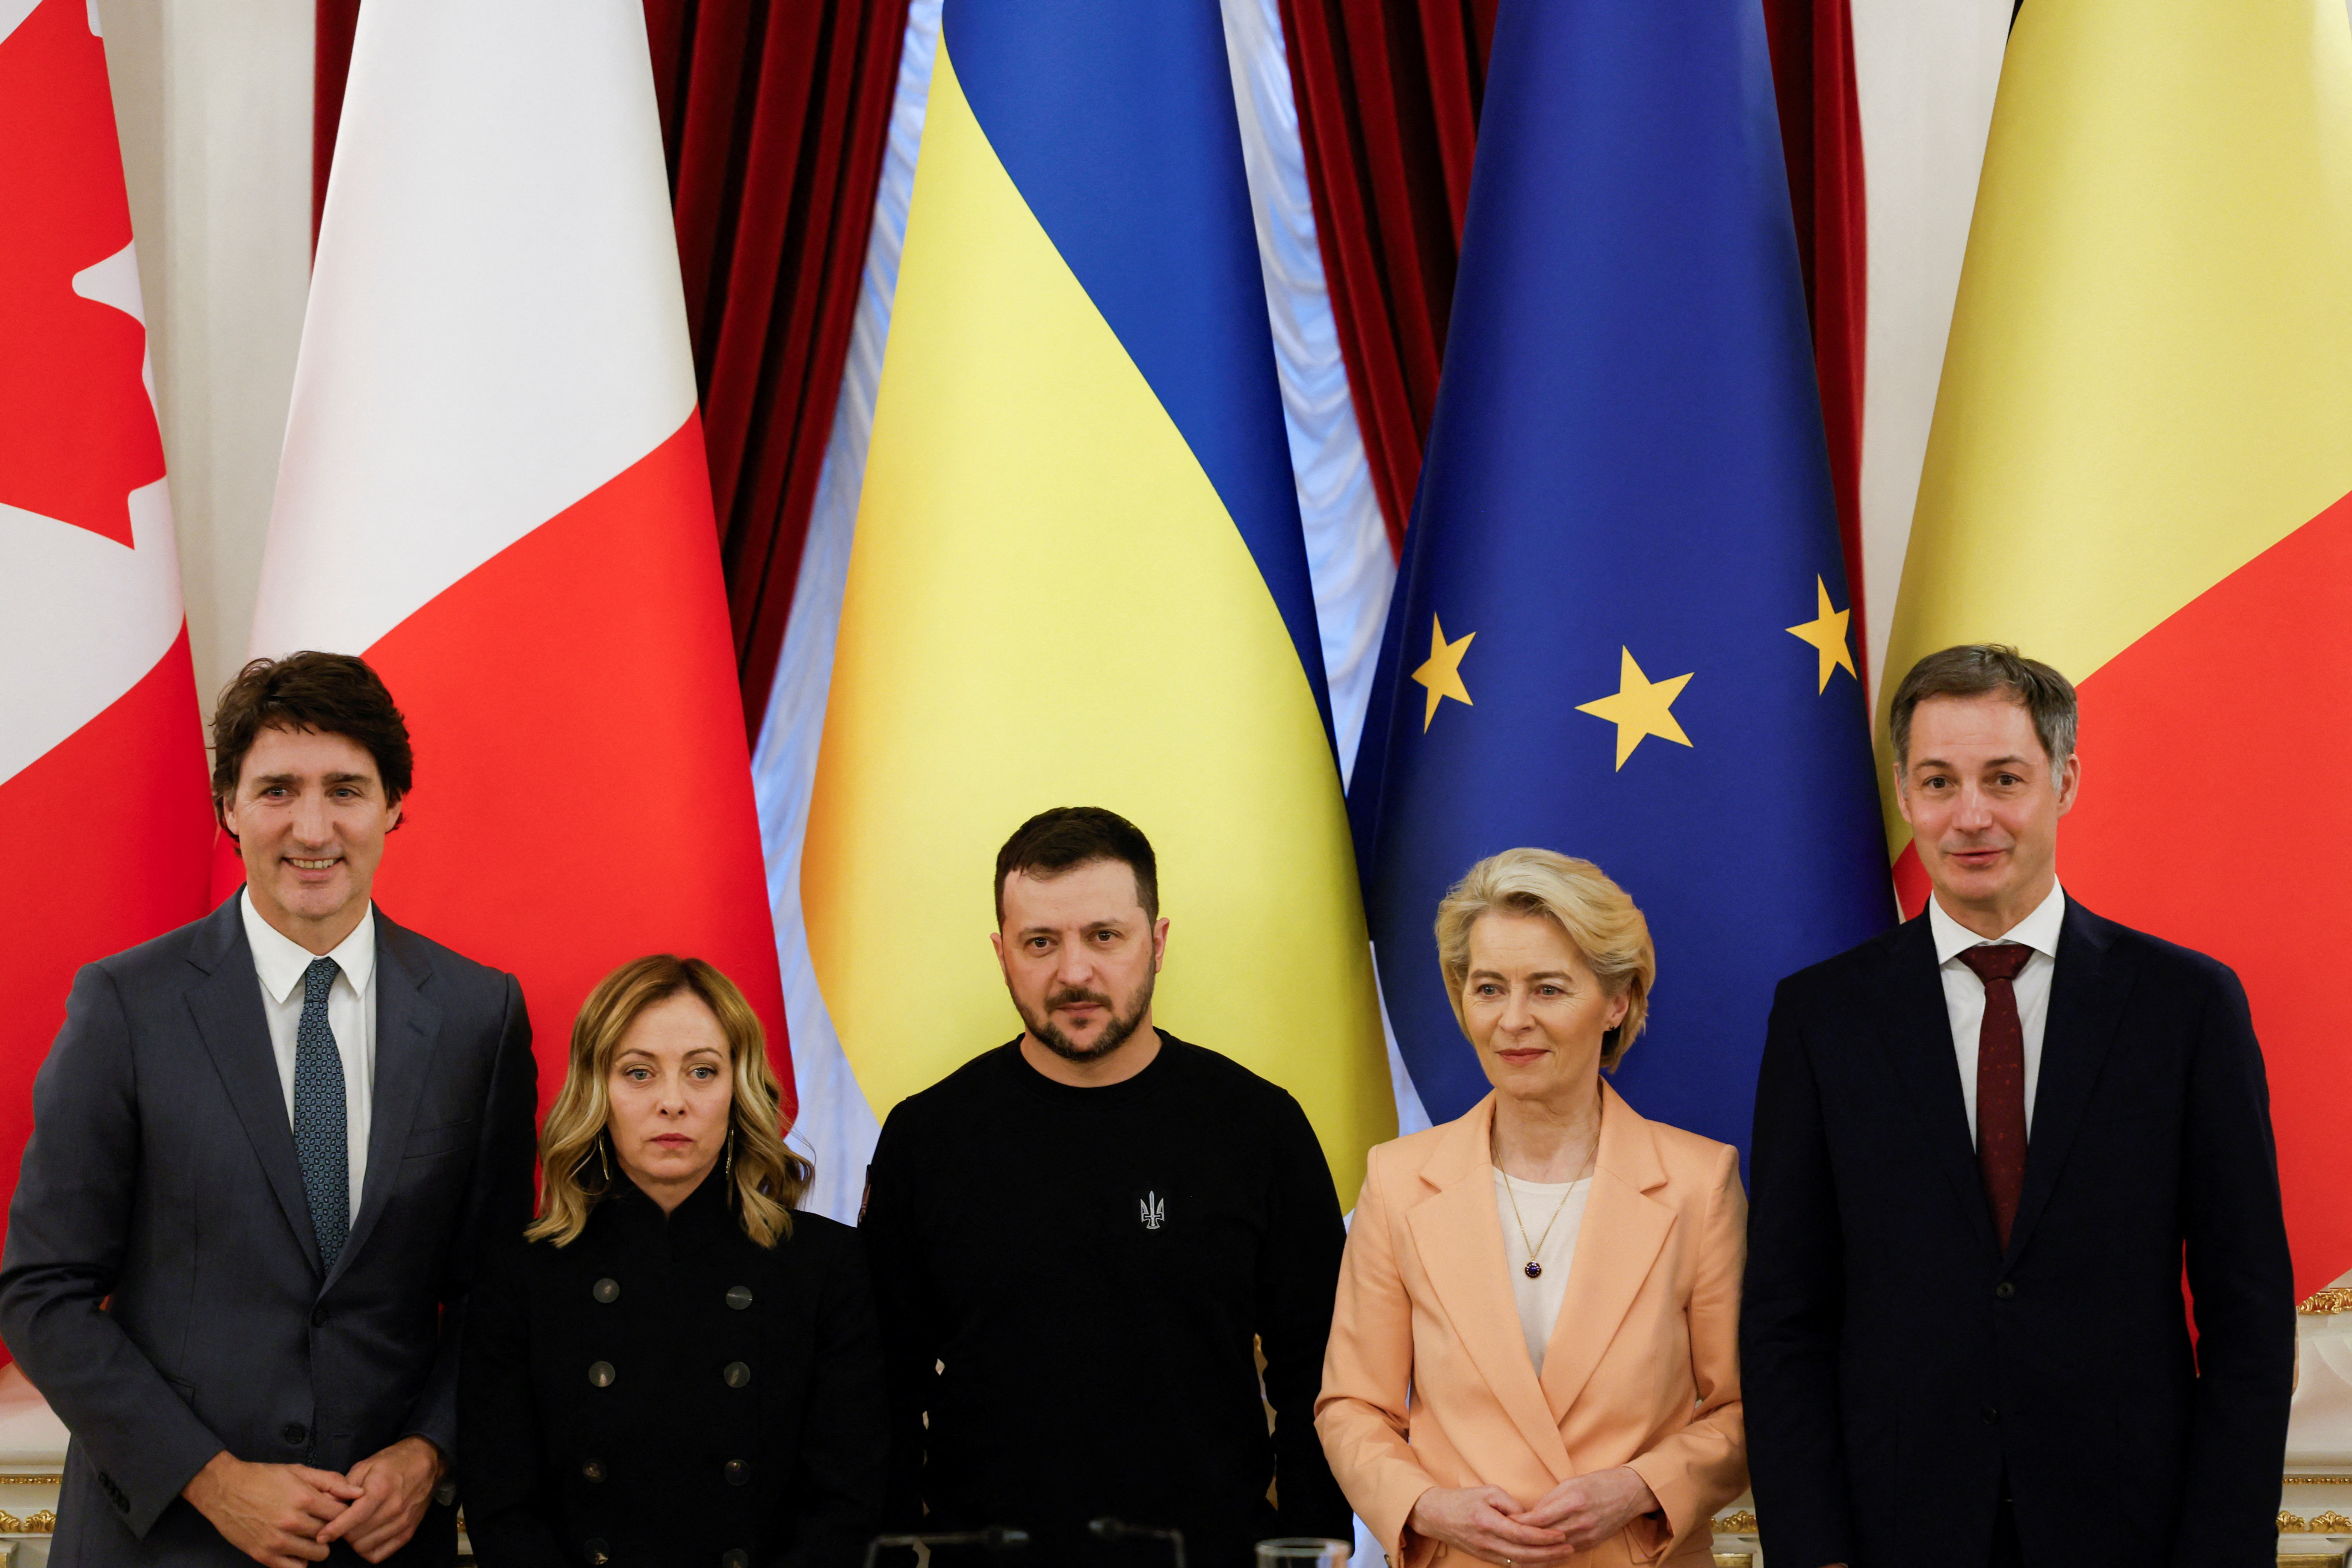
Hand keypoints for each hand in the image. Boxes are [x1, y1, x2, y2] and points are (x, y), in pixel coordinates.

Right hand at [182, 1452, 361, 1567]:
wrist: (224, 1489)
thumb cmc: (263, 1478)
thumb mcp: (299, 1471)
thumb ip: (331, 1481)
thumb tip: (359, 1492)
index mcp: (304, 1498)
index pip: (341, 1514)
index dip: (342, 1512)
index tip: (334, 1510)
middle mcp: (292, 1521)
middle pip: (330, 1534)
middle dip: (329, 1528)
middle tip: (319, 1521)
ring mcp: (277, 1541)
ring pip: (318, 1554)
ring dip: (317, 1545)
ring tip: (307, 1534)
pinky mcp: (263, 1555)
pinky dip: (300, 1560)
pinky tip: (296, 1547)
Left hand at [317, 1435, 444, 1561]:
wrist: (427, 1461)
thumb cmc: (392, 1462)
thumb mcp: (365, 1465)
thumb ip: (344, 1486)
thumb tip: (327, 1506)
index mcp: (381, 1490)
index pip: (353, 1518)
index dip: (334, 1529)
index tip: (322, 1536)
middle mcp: (394, 1509)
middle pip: (357, 1536)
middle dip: (343, 1533)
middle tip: (341, 1524)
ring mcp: (403, 1522)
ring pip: (366, 1547)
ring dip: (354, 1542)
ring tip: (353, 1529)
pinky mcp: (409, 1532)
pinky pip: (381, 1554)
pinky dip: (368, 1550)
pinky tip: (366, 1538)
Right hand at [1405, 1484, 1573, 1566]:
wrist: (1435, 1516)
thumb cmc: (1462, 1500)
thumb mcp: (1487, 1492)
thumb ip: (1511, 1504)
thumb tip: (1531, 1516)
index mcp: (1487, 1522)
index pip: (1522, 1535)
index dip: (1544, 1537)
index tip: (1561, 1534)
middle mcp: (1487, 1542)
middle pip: (1524, 1554)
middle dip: (1549, 1553)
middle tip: (1569, 1548)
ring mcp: (1486, 1553)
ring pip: (1520, 1564)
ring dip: (1543, 1562)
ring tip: (1562, 1556)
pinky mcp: (1486, 1558)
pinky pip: (1512, 1565)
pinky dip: (1530, 1564)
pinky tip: (1544, 1561)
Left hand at [1511, 1466, 1661, 1552]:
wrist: (1629, 1493)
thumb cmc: (1598, 1483)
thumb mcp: (1571, 1483)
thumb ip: (1550, 1499)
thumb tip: (1531, 1514)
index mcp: (1572, 1501)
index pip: (1538, 1518)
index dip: (1519, 1522)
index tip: (1505, 1522)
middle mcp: (1580, 1521)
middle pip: (1544, 1536)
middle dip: (1524, 1537)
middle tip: (1506, 1537)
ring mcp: (1587, 1535)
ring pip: (1555, 1548)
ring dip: (1537, 1548)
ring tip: (1518, 1546)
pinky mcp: (1593, 1543)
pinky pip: (1568, 1550)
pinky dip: (1553, 1551)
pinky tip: (1540, 1551)